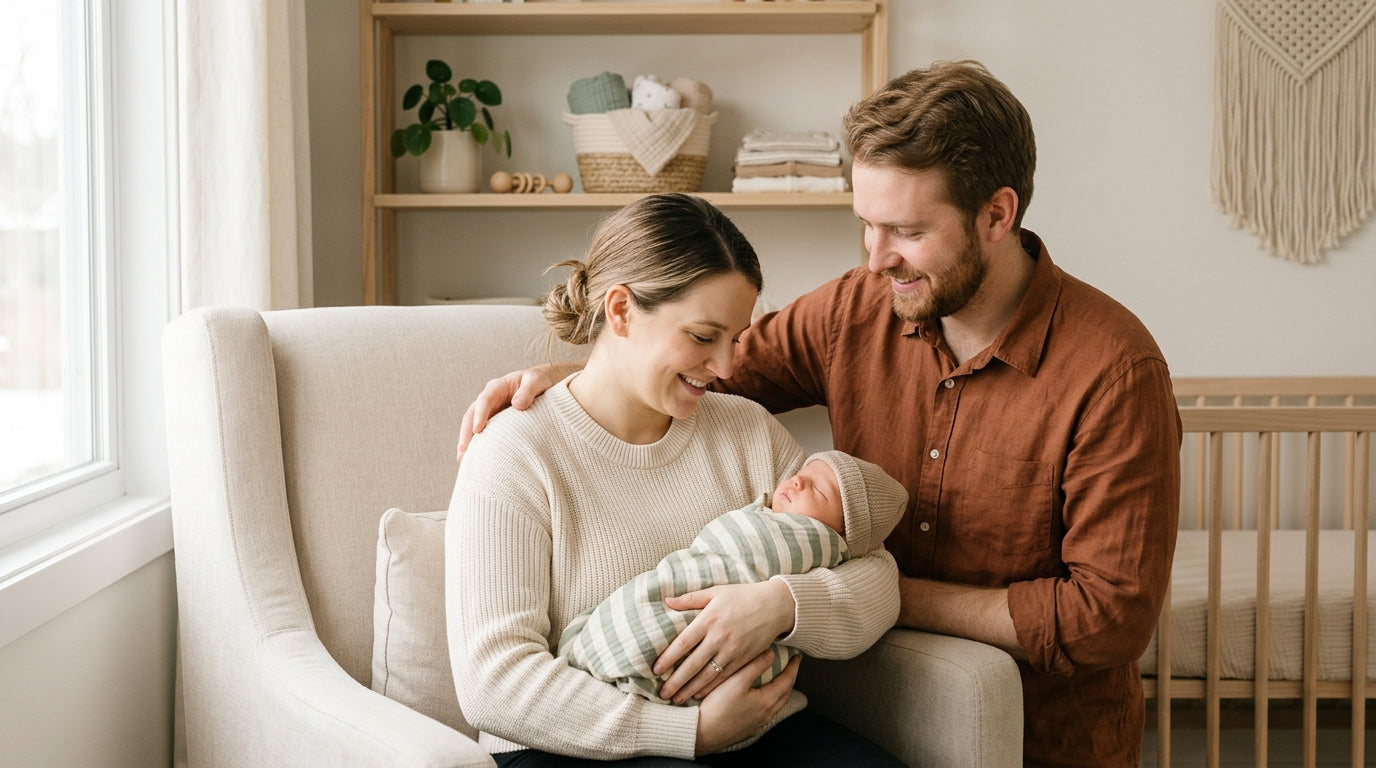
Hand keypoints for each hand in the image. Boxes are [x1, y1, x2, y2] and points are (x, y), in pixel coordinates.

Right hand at [456, 362, 581, 462]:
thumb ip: (528, 390)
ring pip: (473, 425)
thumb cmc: (539, 381)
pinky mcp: (495, 422)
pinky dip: (477, 444)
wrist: (543, 384)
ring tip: (463, 460)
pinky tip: (475, 459)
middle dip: (466, 433)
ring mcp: (490, 411)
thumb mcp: (537, 381)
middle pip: (472, 415)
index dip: (480, 414)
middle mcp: (489, 399)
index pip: (484, 400)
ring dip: (467, 442)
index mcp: (497, 387)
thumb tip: (518, 404)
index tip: (478, 430)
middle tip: (463, 451)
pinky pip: (483, 433)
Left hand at [654, 580, 794, 703]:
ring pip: (708, 675)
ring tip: (676, 700)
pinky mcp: (744, 659)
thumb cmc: (743, 595)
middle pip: (693, 664)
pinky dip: (710, 688)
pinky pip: (724, 677)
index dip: (668, 657)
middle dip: (676, 681)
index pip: (684, 642)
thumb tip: (667, 601)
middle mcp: (719, 637)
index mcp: (709, 619)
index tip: (655, 669)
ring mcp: (732, 650)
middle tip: (662, 693)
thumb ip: (690, 598)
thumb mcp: (716, 591)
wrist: (776, 605)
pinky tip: (699, 695)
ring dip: (691, 689)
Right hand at [695, 652, 798, 755]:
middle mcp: (766, 713)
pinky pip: (767, 713)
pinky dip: (770, 701)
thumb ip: (755, 665)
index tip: (797, 656)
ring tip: (778, 679)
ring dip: (781, 690)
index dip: (793, 667)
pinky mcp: (749, 729)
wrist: (702, 734)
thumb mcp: (736, 681)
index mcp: (767, 700)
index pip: (787, 680)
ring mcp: (758, 723)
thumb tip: (771, 653)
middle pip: (785, 693)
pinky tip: (762, 698)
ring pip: (777, 704)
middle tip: (790, 666)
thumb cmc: (718, 707)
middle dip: (790, 678)